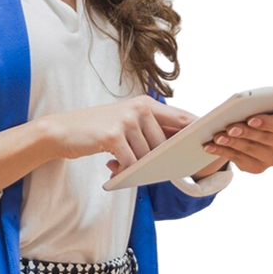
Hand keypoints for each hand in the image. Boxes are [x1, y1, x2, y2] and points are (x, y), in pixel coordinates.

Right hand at [52, 95, 196, 175]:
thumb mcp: (127, 123)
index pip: (181, 118)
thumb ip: (152, 130)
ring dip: (136, 166)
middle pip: (164, 144)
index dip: (197, 131)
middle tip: (140, 165)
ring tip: (118, 163)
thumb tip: (179, 147)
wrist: (63, 131)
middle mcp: (139, 108)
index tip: (210, 142)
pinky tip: (113, 168)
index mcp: (146, 103)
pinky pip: (131, 162)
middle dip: (156, 160)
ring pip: (147, 156)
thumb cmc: (97, 130)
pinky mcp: (113, 135)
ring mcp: (126, 120)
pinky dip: (124, 170)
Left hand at [202, 107, 272, 174]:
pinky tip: (210, 146)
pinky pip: (240, 161)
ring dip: (232, 143)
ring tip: (217, 137)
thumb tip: (242, 103)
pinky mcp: (259, 167)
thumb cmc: (258, 107)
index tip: (251, 119)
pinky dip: (223, 152)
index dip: (268, 122)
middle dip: (246, 133)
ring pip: (253, 151)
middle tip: (229, 128)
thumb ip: (257, 101)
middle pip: (268, 139)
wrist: (251, 125)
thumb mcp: (260, 101)